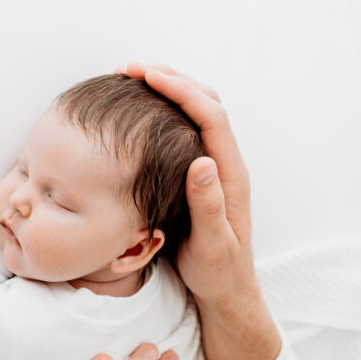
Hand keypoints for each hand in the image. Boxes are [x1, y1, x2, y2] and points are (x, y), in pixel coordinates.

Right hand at [116, 62, 280, 359]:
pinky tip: (139, 111)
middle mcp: (224, 162)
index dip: (180, 90)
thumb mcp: (213, 245)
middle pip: (205, 102)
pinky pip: (184, 128)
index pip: (210, 115)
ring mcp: (213, 165)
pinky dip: (163, 110)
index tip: (147, 75)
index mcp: (230, 173)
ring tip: (132, 79)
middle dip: (170, 78)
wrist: (226, 290)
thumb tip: (203, 162)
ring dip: (167, 89)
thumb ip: (208, 205)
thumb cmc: (218, 271)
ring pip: (195, 112)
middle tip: (130, 69)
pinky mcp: (199, 173)